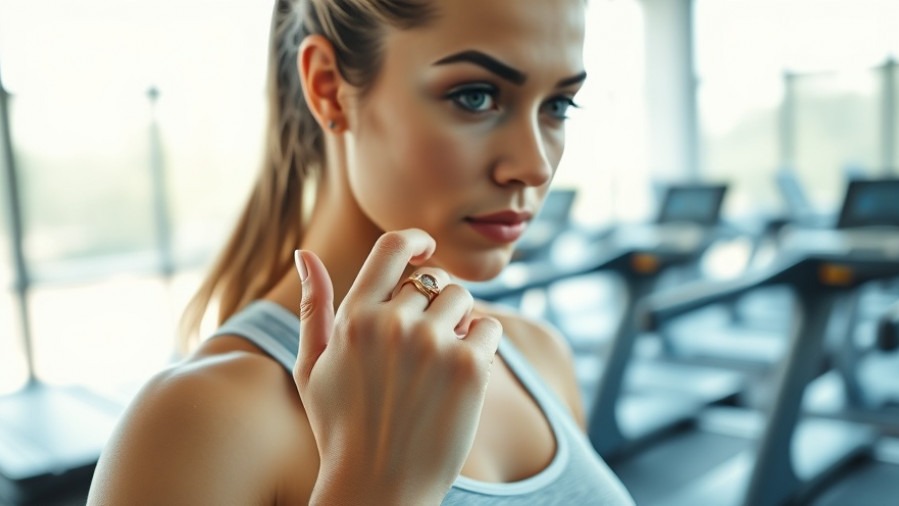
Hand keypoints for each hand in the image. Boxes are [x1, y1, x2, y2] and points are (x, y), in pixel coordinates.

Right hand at [294, 229, 502, 504]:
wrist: (378, 489)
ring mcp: (432, 343)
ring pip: (463, 300)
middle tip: (425, 348)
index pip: (393, 248)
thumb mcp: (312, 368)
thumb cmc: (342, 429)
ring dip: (458, 323)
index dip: (415, 239)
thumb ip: (312, 307)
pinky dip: (483, 345)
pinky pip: (489, 328)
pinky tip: (461, 376)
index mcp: (354, 317)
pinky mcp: (468, 367)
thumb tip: (303, 253)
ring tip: (440, 365)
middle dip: (434, 306)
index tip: (426, 247)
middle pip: (433, 281)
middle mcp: (392, 323)